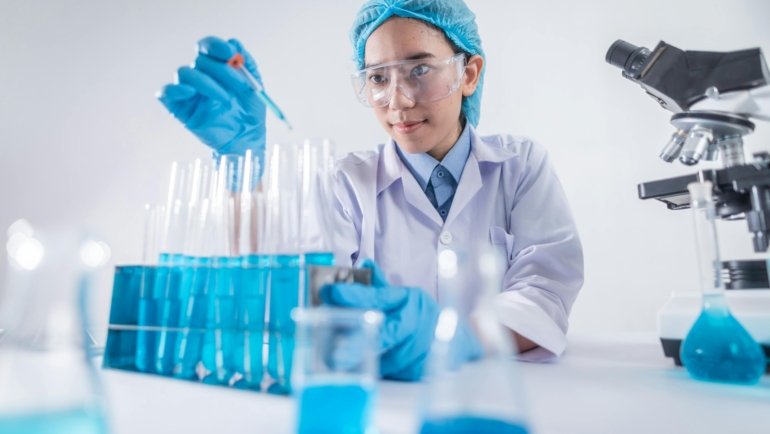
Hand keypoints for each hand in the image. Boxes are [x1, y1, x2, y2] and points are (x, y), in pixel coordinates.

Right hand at [158, 36, 265, 157]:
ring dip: (206, 82)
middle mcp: (200, 76)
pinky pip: (166, 93)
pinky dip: (175, 89)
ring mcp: (188, 92)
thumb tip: (233, 42)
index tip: (230, 54)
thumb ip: (246, 64)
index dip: (216, 46)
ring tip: (225, 98)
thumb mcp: (254, 86)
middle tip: (240, 85)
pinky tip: (191, 93)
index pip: (207, 47)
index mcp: (216, 67)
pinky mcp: (179, 108)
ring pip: (184, 72)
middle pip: (199, 59)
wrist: (247, 138)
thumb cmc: (249, 113)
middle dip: (222, 70)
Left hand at [320, 260, 482, 380]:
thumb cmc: (421, 315)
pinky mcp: (420, 370)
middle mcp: (414, 322)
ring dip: (364, 361)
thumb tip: (364, 264)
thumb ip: (381, 286)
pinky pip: (392, 373)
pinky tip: (368, 369)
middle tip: (334, 352)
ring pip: (385, 358)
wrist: (456, 340)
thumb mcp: (404, 296)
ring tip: (344, 361)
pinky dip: (378, 371)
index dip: (352, 295)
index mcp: (407, 300)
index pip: (376, 297)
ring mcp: (419, 348)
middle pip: (383, 333)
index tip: (328, 292)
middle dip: (357, 343)